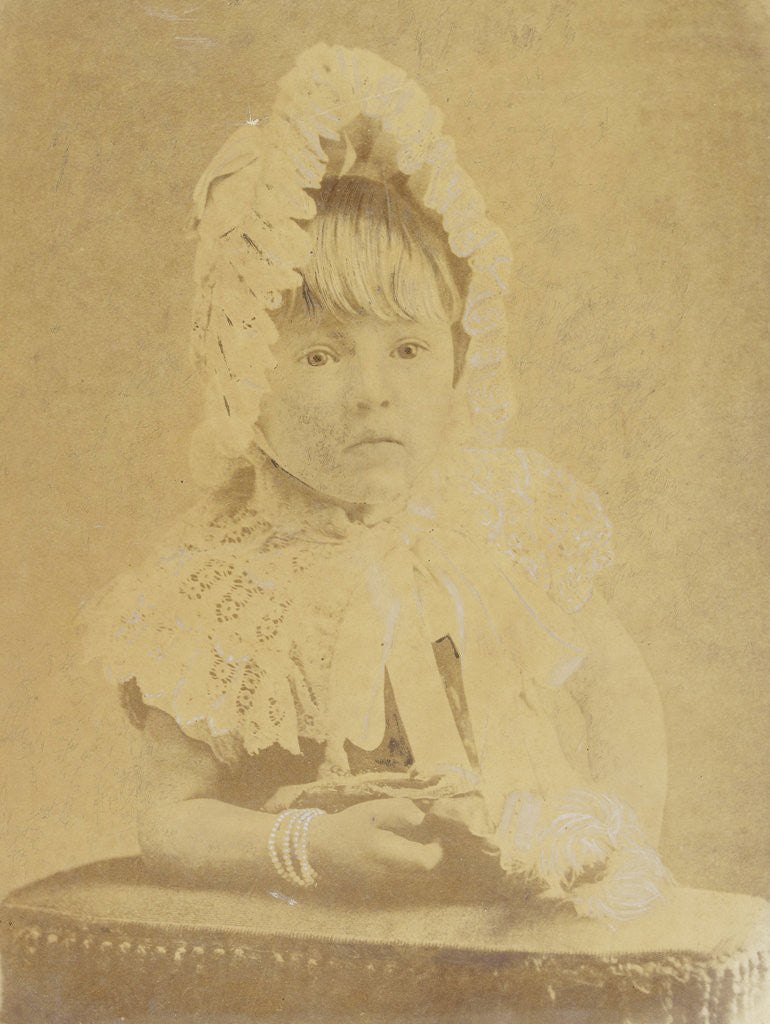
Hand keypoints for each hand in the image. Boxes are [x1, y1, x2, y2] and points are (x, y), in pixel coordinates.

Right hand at [307, 798, 442, 894]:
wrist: (316, 848)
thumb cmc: (346, 826)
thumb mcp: (371, 810)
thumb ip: (399, 810)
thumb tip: (422, 818)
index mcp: (388, 855)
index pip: (426, 861)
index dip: (437, 848)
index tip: (436, 832)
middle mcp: (388, 876)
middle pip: (421, 870)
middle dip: (427, 852)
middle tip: (427, 833)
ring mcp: (382, 885)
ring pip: (410, 874)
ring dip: (415, 857)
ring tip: (411, 838)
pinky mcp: (376, 886)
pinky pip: (398, 876)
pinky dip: (402, 863)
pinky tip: (394, 848)